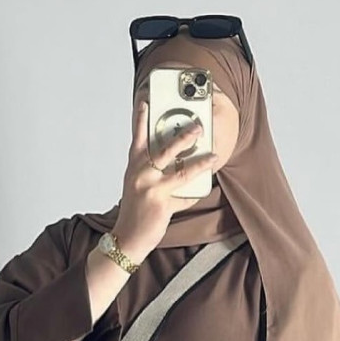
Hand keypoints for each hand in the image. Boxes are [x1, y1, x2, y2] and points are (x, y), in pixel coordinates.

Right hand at [111, 100, 217, 256]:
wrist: (127, 238)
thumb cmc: (134, 212)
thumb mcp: (137, 186)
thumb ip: (151, 171)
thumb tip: (176, 160)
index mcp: (134, 167)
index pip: (137, 138)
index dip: (141, 119)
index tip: (146, 102)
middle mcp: (141, 174)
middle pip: (165, 149)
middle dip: (184, 136)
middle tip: (198, 127)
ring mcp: (151, 189)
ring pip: (181, 171)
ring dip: (200, 162)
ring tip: (212, 156)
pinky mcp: (162, 204)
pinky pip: (185, 196)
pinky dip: (195, 194)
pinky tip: (204, 189)